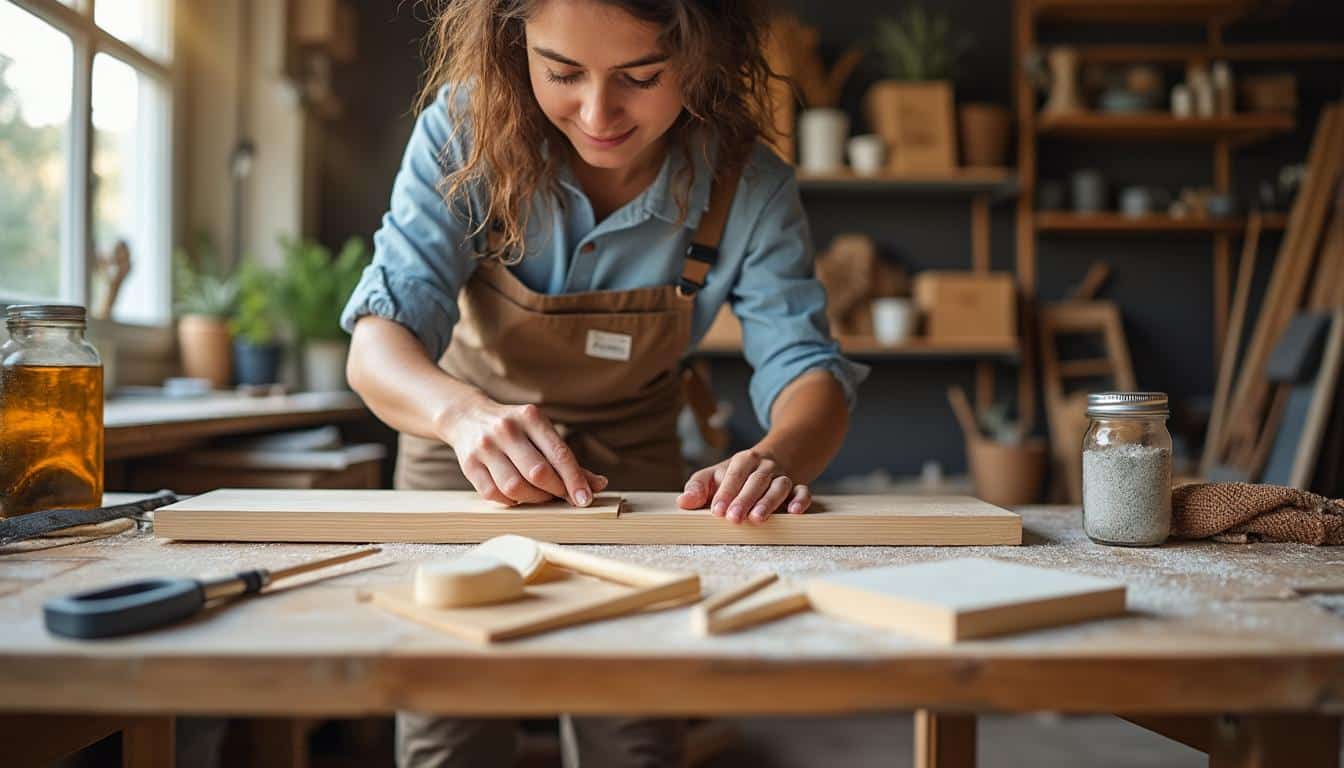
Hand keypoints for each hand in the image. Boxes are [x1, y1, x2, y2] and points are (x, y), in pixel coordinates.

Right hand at [442, 398, 606, 505]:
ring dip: (534, 499)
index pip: (559, 453)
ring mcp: (485, 447)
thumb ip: (568, 460)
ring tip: (541, 497)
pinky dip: (511, 501)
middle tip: (564, 498)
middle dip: (556, 491)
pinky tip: (518, 495)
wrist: (467, 417)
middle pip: (537, 472)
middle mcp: (506, 429)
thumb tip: (599, 485)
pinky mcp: (468, 464)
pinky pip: (494, 494)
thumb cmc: (516, 430)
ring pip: (515, 486)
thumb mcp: (541, 433)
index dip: (575, 480)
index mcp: (530, 417)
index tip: (585, 499)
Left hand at [676, 449, 811, 523]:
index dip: (726, 492)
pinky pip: (803, 491)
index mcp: (743, 460)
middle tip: (734, 519)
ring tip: (757, 519)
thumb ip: (698, 486)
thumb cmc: (739, 473)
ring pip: (779, 486)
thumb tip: (683, 502)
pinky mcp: (798, 487)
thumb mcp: (716, 474)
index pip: (734, 474)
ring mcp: (783, 476)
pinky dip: (800, 500)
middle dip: (744, 500)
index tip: (717, 511)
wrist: (778, 456)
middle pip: (756, 480)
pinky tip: (793, 512)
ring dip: (769, 502)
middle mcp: (765, 466)